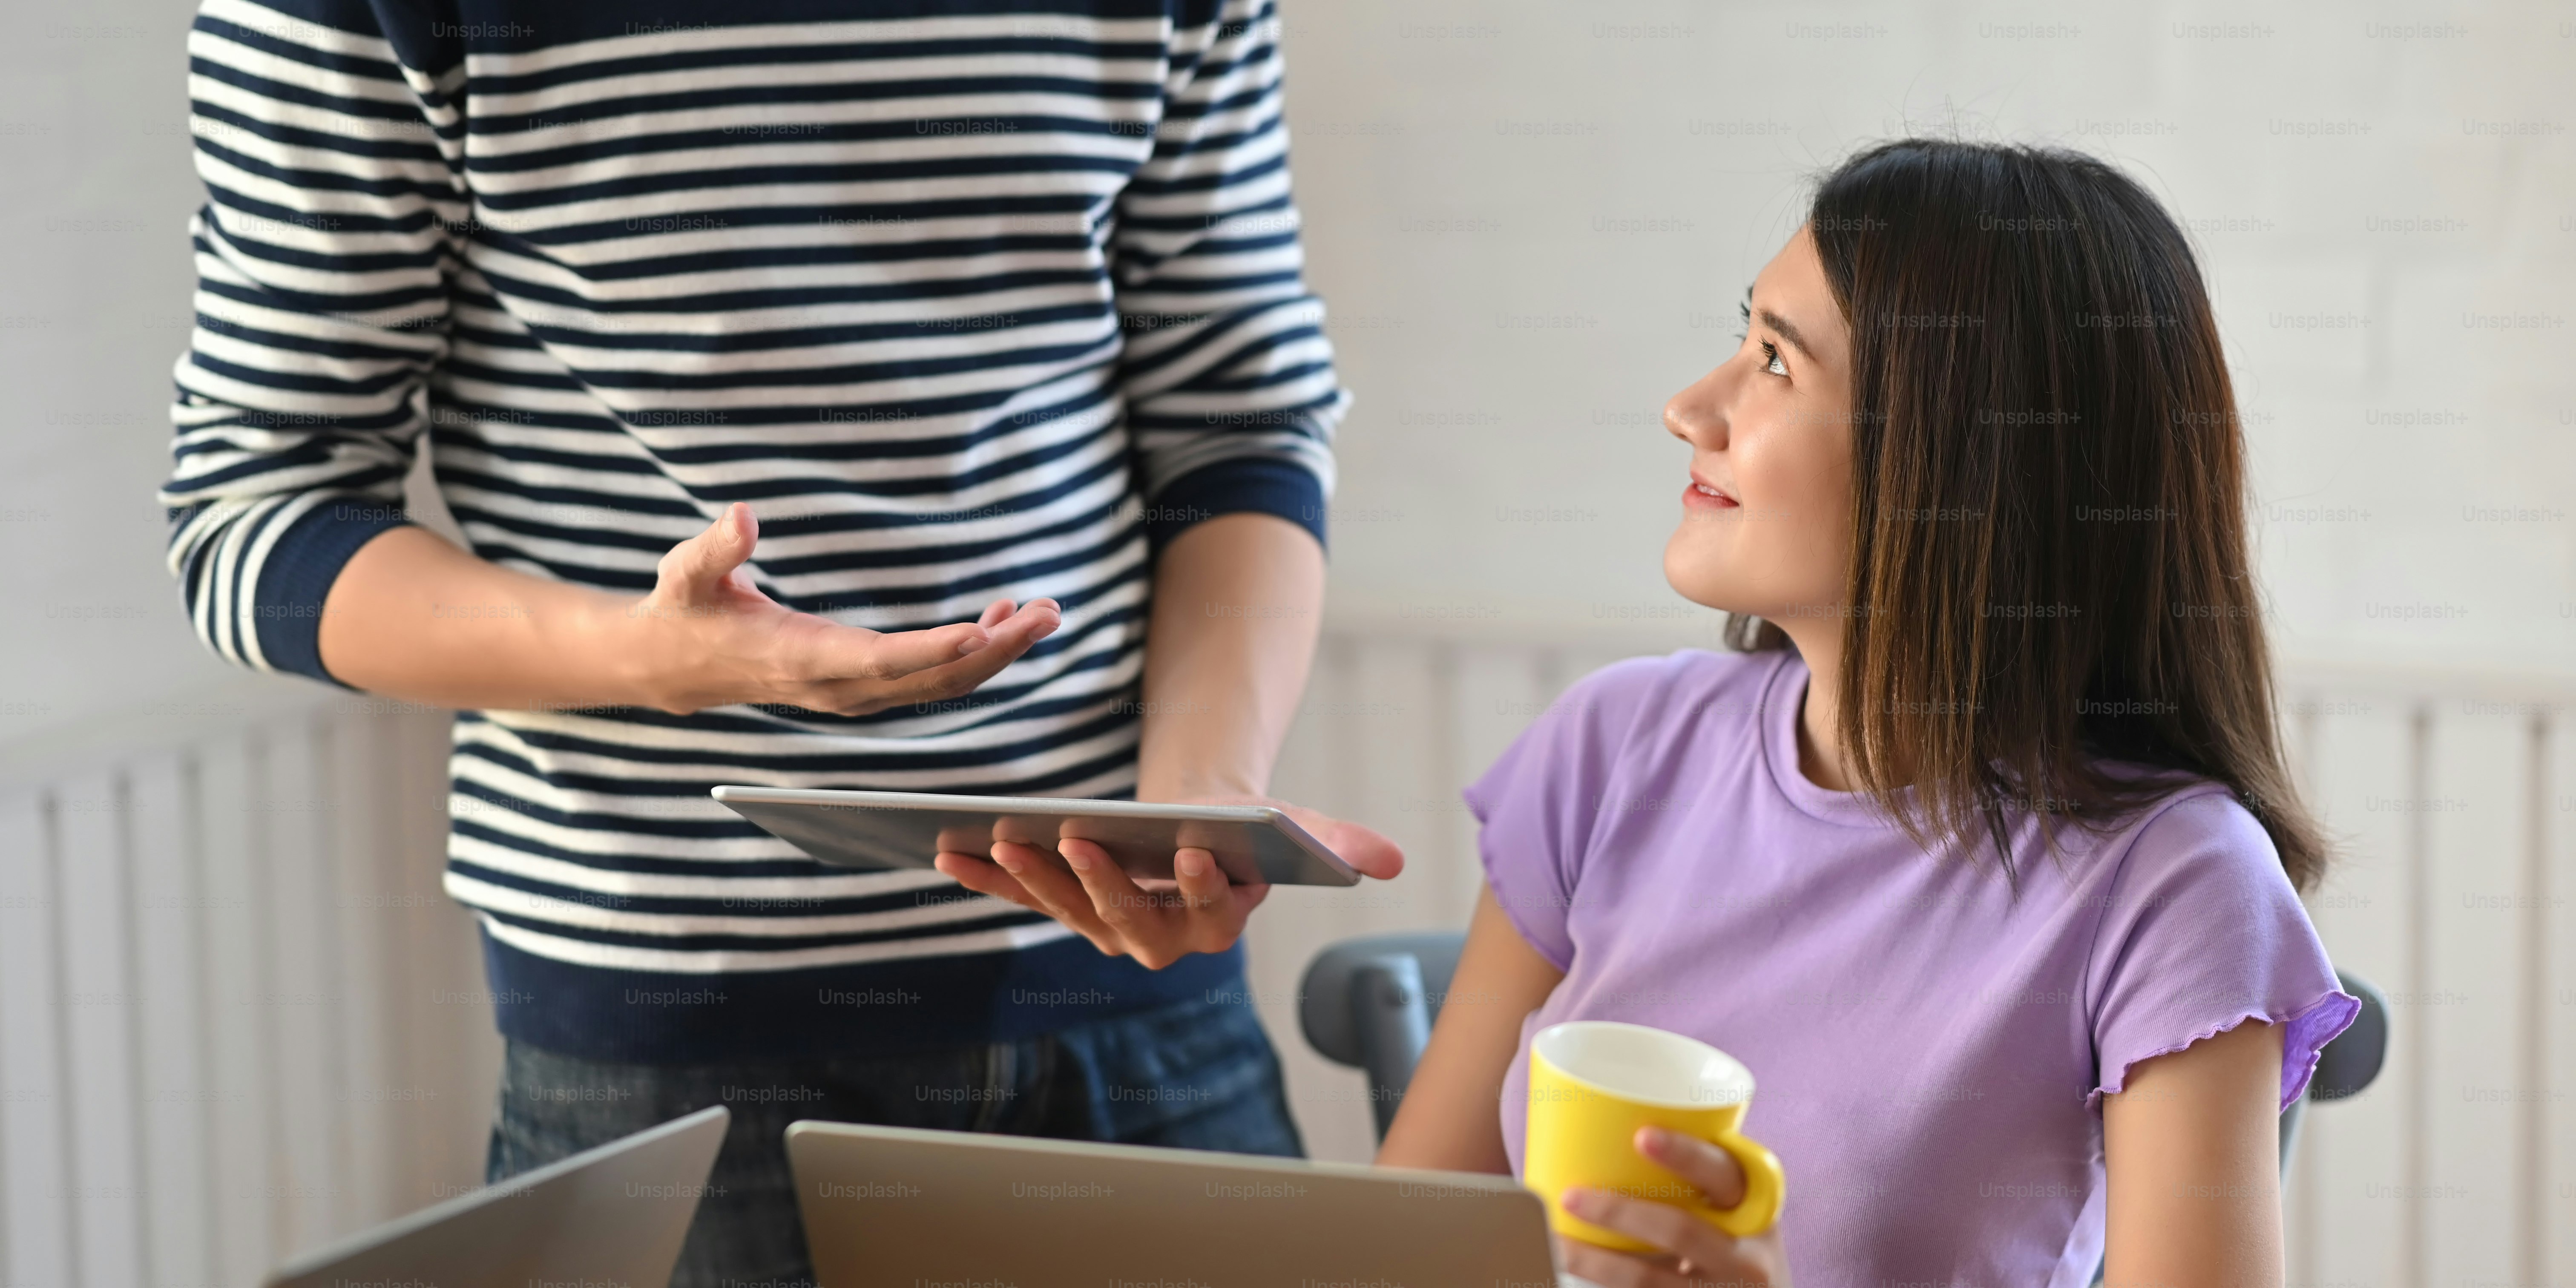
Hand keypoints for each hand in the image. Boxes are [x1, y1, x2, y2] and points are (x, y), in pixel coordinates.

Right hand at [619, 503, 1060, 714]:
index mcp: (801, 657)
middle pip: (931, 679)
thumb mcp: (685, 572)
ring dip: (996, 652)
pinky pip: (928, 679)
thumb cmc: (684, 609)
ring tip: (1042, 613)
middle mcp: (837, 685)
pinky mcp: (861, 688)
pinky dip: (971, 655)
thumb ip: (716, 548)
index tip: (982, 632)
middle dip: (996, 649)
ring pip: (940, 684)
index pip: (880, 660)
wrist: (675, 667)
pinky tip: (997, 621)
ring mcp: (853, 692)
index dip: (932, 650)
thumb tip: (742, 515)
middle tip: (1049, 613)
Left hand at [931, 798, 1402, 968]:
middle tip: (1077, 841)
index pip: (1211, 909)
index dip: (1202, 884)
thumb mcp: (1290, 828)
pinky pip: (1023, 896)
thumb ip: (1335, 842)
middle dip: (1099, 881)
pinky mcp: (1063, 905)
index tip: (1191, 849)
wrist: (1197, 828)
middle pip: (1127, 916)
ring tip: (1001, 840)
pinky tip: (949, 852)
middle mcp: (1160, 938)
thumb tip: (1393, 858)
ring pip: (1066, 909)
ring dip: (1031, 879)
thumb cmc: (1243, 828)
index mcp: (1218, 921)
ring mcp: (1106, 927)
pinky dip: (986, 878)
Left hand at [1556, 1127, 1790, 1287]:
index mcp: (1755, 1206)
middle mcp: (1749, 1254)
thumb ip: (1694, 1178)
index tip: (1642, 1136)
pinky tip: (1578, 1273)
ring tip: (1558, 1241)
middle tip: (1571, 1196)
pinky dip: (1606, 1285)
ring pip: (1650, 1278)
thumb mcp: (1733, 1209)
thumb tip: (1608, 1130)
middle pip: (1680, 1231)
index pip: (1722, 1173)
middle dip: (1619, 1213)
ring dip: (1596, 1261)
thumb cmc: (1736, 1241)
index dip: (1685, 1154)